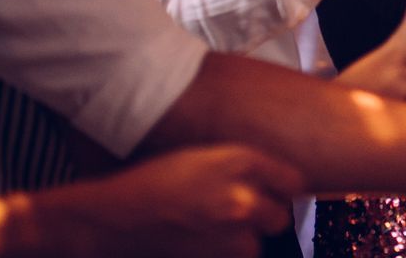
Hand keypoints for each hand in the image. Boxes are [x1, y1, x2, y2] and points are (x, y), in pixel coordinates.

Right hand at [26, 144, 301, 256]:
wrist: (112, 220)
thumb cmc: (153, 181)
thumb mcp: (204, 157)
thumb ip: (245, 168)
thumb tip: (280, 185)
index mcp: (239, 161)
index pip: (294, 181)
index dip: (283, 189)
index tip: (276, 193)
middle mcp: (241, 198)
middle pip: (280, 216)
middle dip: (265, 217)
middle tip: (239, 214)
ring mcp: (230, 235)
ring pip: (258, 244)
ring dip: (243, 240)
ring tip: (209, 229)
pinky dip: (224, 254)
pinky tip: (200, 242)